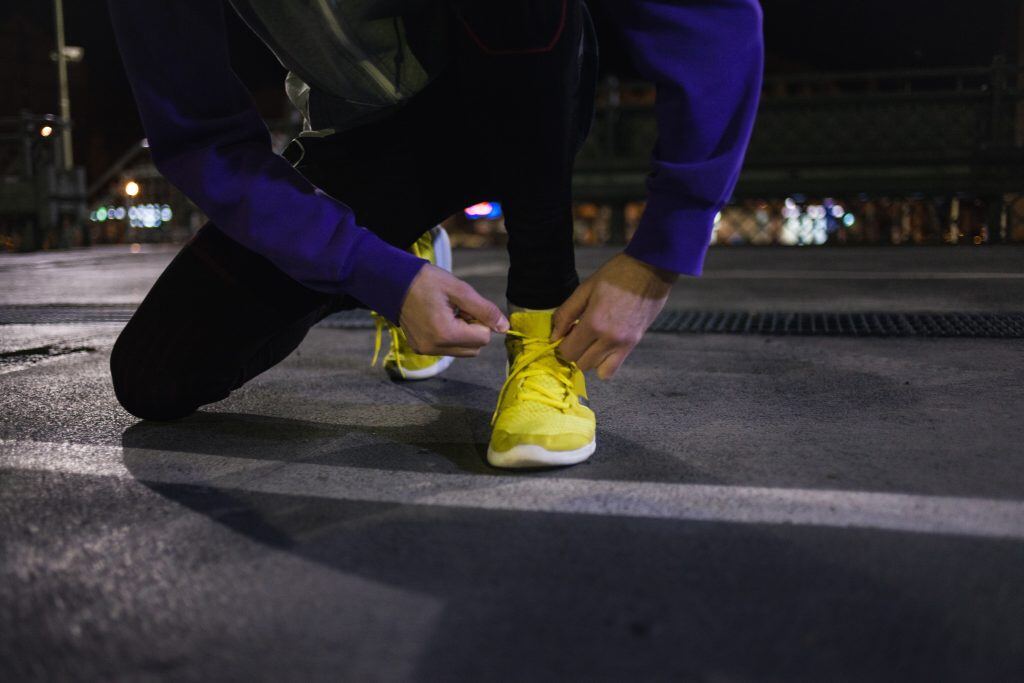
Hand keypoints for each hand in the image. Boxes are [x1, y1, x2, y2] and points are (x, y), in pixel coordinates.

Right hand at [398, 264, 508, 356]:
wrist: (392, 282)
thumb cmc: (426, 281)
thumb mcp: (460, 290)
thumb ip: (484, 309)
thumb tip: (504, 327)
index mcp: (445, 333)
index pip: (483, 338)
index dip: (480, 320)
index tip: (464, 305)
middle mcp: (434, 348)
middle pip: (475, 348)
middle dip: (472, 329)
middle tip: (457, 309)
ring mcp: (425, 351)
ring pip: (462, 351)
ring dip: (462, 334)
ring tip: (446, 313)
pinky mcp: (420, 349)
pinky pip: (447, 349)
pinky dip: (449, 336)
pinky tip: (437, 319)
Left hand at [553, 253, 676, 378]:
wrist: (651, 269)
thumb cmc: (616, 274)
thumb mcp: (585, 288)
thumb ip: (566, 314)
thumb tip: (554, 336)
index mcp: (594, 323)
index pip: (568, 351)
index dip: (562, 344)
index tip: (565, 333)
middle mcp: (609, 339)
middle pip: (581, 363)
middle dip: (575, 351)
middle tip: (577, 334)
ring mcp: (623, 344)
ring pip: (596, 369)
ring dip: (589, 358)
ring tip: (591, 340)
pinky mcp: (634, 344)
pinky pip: (613, 369)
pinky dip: (605, 362)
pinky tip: (603, 346)